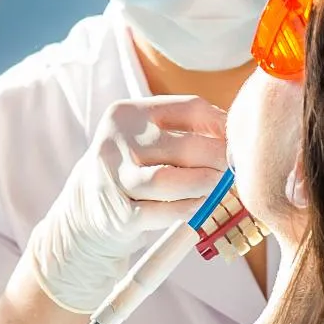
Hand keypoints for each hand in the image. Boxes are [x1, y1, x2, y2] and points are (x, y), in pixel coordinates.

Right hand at [25, 95, 226, 313]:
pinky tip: (199, 205)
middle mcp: (116, 142)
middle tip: (233, 168)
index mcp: (127, 113)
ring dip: (205, 185)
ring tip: (219, 186)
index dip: (222, 124)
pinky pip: (165, 211)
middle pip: (184, 146)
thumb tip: (235, 134)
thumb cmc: (134, 168)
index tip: (237, 139)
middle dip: (218, 159)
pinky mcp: (120, 214)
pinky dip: (190, 208)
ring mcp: (114, 179)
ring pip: (170, 180)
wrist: (87, 210)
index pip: (189, 108)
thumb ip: (186, 129)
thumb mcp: (148, 138)